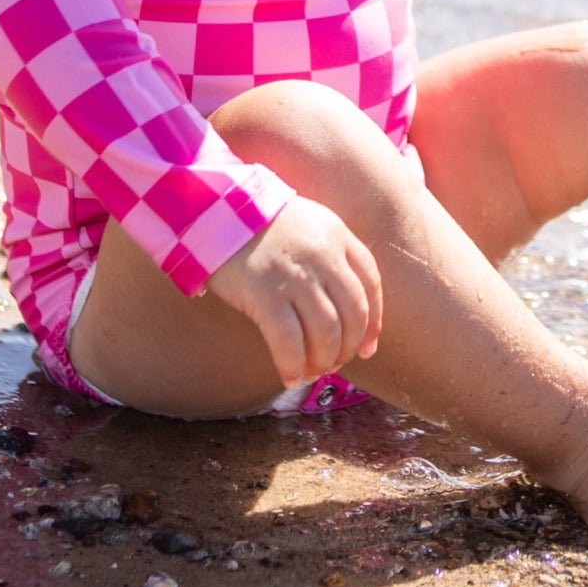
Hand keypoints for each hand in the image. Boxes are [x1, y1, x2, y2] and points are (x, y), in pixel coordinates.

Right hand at [203, 197, 381, 388]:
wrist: (215, 210)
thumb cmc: (261, 224)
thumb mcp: (308, 226)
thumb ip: (330, 256)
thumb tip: (346, 312)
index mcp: (337, 234)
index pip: (370, 284)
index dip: (373, 323)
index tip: (367, 348)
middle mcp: (323, 254)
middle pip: (353, 313)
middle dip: (348, 348)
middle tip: (334, 364)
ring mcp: (295, 273)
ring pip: (326, 332)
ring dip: (323, 361)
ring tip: (311, 372)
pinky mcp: (264, 292)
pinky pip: (289, 341)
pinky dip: (293, 365)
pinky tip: (290, 376)